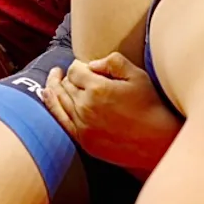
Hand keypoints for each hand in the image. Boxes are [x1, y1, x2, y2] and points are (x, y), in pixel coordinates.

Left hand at [42, 53, 182, 171]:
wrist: (157, 141)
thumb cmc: (150, 106)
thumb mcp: (137, 76)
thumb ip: (113, 62)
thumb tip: (91, 64)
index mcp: (97, 89)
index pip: (75, 70)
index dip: (80, 66)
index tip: (87, 66)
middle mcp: (85, 107)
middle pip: (66, 84)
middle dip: (69, 76)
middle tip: (74, 72)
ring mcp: (82, 126)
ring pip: (59, 100)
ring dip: (55, 86)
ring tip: (53, 77)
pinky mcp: (83, 140)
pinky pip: (60, 119)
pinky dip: (51, 105)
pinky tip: (47, 95)